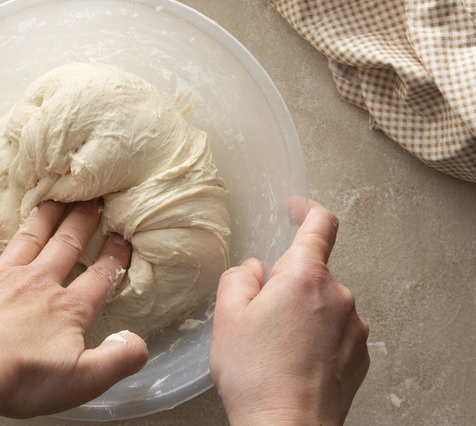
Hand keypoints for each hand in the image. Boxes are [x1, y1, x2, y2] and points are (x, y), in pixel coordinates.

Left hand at [0, 200, 147, 425]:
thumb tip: (139, 343)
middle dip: (82, 221)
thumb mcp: (82, 380)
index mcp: (67, 308)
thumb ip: (117, 359)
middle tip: (93, 199)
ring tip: (54, 199)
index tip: (123, 238)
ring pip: (27, 238)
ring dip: (43, 218)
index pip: (99, 277)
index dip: (114, 257)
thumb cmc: (20, 378)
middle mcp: (37, 283)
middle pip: (66, 245)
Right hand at [209, 200, 368, 424]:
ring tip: (275, 350)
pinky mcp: (360, 354)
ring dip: (301, 315)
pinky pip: (335, 332)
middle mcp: (339, 296)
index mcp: (305, 276)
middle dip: (286, 285)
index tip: (294, 209)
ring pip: (322, 304)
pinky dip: (316, 339)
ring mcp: (354, 327)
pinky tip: (294, 364)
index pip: (320, 225)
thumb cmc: (256, 376)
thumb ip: (240, 277)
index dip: (306, 210)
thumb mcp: (227, 317)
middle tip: (258, 319)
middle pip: (311, 273)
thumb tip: (255, 271)